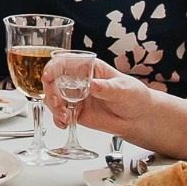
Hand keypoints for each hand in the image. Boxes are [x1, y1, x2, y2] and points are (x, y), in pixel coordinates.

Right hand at [42, 54, 156, 137]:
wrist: (138, 118)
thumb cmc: (134, 96)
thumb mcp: (123, 89)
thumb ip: (107, 88)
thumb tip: (93, 85)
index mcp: (89, 67)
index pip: (66, 62)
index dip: (53, 67)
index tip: (48, 76)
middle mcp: (78, 80)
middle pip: (54, 80)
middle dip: (51, 91)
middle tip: (58, 102)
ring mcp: (75, 96)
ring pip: (54, 97)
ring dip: (54, 107)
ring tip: (64, 117)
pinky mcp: (75, 111)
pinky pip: (60, 114)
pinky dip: (58, 119)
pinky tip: (64, 123)